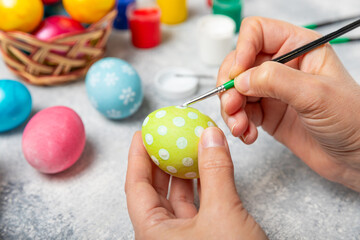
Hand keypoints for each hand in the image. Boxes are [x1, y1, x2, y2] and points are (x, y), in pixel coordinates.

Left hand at [125, 128, 266, 239]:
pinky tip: (207, 169)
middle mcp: (163, 236)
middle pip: (154, 190)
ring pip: (178, 198)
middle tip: (166, 135)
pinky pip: (196, 205)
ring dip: (184, 171)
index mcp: (153, 234)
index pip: (136, 186)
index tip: (143, 133)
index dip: (138, 156)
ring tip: (188, 146)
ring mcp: (184, 238)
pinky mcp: (204, 238)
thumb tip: (210, 135)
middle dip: (160, 160)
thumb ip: (215, 172)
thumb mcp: (223, 213)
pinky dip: (202, 184)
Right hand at [218, 17, 359, 191]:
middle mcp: (282, 67)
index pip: (257, 33)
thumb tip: (241, 78)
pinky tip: (247, 134)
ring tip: (240, 126)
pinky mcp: (267, 114)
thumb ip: (276, 80)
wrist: (356, 157)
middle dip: (230, 85)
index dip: (242, 49)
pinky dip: (238, 124)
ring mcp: (273, 91)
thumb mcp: (316, 94)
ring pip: (236, 90)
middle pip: (239, 63)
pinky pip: (241, 113)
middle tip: (232, 105)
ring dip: (231, 109)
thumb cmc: (352, 119)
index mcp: (298, 49)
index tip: (237, 74)